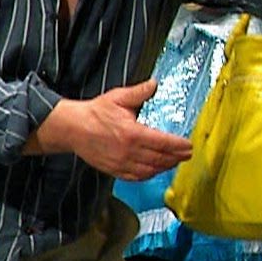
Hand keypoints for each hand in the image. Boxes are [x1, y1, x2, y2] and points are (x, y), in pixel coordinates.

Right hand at [30, 79, 192, 181]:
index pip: (162, 142)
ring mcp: (121, 163)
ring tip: (175, 161)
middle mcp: (128, 151)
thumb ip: (139, 92)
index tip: (189, 146)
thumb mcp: (118, 97)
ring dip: (165, 167)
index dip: (178, 146)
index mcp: (132, 133)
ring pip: (150, 170)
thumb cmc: (95, 112)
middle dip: (176, 157)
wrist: (73, 129)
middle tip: (187, 154)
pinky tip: (155, 170)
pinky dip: (149, 175)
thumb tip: (154, 83)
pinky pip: (136, 177)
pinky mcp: (114, 170)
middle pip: (159, 158)